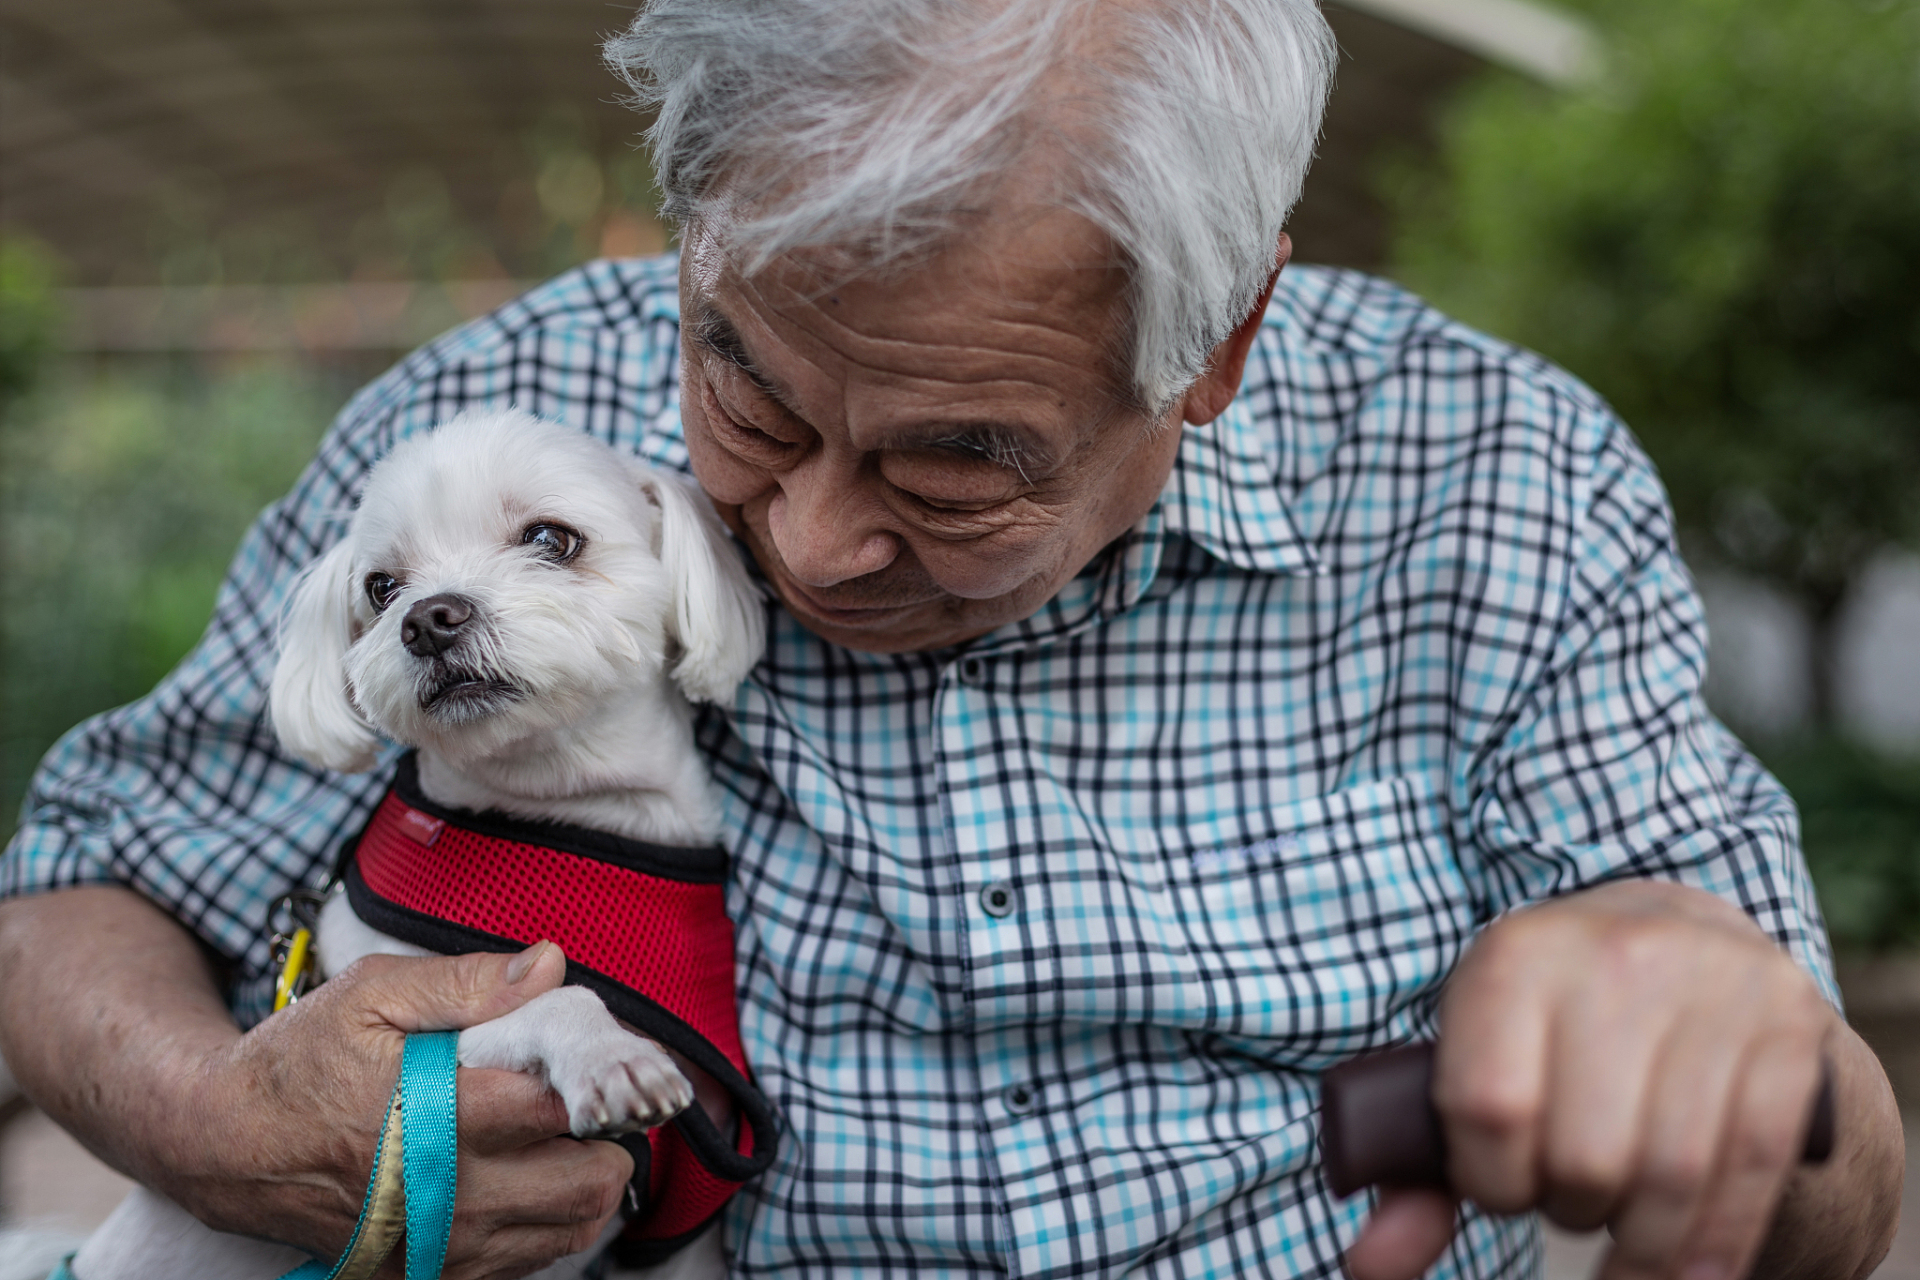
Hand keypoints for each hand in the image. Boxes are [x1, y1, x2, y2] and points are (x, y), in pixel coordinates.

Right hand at [174, 942, 632, 1279]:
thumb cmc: (297, 1062)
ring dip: (587, 1177)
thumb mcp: (369, 994)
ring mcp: (440, 1245)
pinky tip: (525, 1172)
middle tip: (583, 1096)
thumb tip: (549, 966)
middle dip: (605, 1133)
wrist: (223, 1147)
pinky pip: (534, 1256)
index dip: (589, 1074)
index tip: (585, 1052)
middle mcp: (444, 1196)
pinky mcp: (431, 1273)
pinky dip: (550, 1217)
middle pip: (586, 1179)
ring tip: (560, 1133)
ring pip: (572, 1226)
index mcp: (432, 1118)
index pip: (560, 1105)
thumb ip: (467, 982)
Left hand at [1345, 881, 1899, 1279]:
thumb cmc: (1552, 1021)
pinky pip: (1752, 1172)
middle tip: (1566, 1199)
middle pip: (1587, 1156)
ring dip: (1641, 1243)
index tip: (1500, 1183)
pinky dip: (1715, 1244)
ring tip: (1619, 1235)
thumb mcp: (1477, 1056)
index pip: (1490, 1109)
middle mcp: (1617, 957)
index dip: (1490, 1179)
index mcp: (1516, 954)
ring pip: (1673, 1175)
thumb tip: (1366, 1265)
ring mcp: (1714, 988)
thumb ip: (1416, 1167)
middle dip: (1568, 1208)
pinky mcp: (1787, 1030)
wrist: (1681, 935)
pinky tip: (1688, 1269)